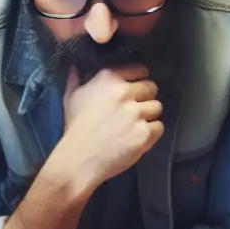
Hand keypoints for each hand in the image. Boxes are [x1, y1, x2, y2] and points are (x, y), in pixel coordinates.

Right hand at [58, 65, 164, 191]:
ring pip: (157, 108)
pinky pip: (159, 127)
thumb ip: (75, 81)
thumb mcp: (71, 99)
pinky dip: (151, 134)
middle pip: (152, 88)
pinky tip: (138, 139)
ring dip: (149, 117)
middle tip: (136, 113)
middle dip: (146, 99)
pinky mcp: (143, 133)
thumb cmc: (74, 129)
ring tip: (135, 127)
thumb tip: (74, 69)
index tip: (137, 91)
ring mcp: (136, 113)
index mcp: (108, 78)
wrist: (78, 159)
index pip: (140, 70)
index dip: (141, 80)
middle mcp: (124, 93)